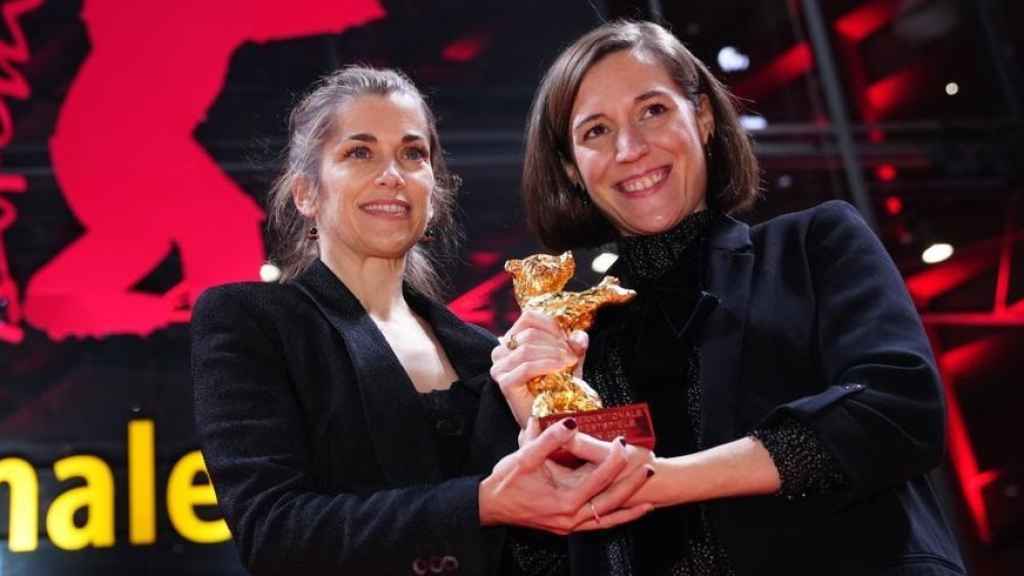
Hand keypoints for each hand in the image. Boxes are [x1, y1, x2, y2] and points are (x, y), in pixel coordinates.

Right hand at [479, 417, 652, 534]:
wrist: (490, 506)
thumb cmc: (505, 482)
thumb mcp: (525, 456)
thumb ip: (549, 438)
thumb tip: (570, 421)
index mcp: (563, 500)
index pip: (598, 479)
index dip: (613, 459)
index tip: (622, 442)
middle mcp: (570, 517)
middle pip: (611, 501)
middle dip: (631, 485)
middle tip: (648, 467)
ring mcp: (570, 525)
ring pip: (607, 518)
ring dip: (628, 507)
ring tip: (649, 499)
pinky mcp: (568, 526)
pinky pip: (598, 524)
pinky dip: (615, 518)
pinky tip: (627, 512)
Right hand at [490, 311, 588, 426]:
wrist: (554, 417)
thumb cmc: (559, 385)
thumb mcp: (569, 358)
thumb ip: (574, 343)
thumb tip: (580, 336)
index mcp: (513, 339)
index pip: (528, 317)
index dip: (551, 324)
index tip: (568, 339)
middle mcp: (501, 351)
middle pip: (529, 333)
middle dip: (556, 342)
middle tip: (573, 354)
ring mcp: (500, 368)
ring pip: (526, 348)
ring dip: (553, 353)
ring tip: (570, 362)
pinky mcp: (505, 383)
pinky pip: (526, 367)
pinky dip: (546, 365)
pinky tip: (561, 367)